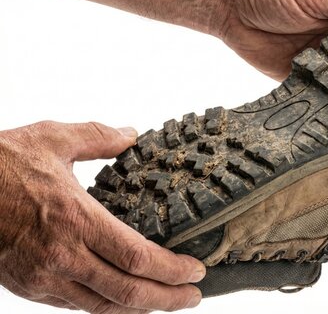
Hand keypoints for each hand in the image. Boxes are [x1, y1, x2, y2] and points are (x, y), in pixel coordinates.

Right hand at [0, 121, 204, 312]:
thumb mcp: (53, 138)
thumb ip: (98, 137)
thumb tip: (131, 134)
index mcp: (74, 218)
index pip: (137, 257)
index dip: (171, 269)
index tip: (195, 269)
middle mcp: (62, 255)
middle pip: (127, 291)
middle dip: (167, 298)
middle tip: (193, 296)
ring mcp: (44, 277)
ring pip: (102, 307)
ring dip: (139, 309)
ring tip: (166, 301)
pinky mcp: (29, 287)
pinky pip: (76, 306)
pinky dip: (106, 306)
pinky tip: (122, 299)